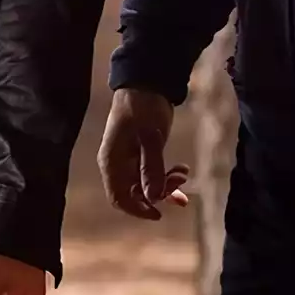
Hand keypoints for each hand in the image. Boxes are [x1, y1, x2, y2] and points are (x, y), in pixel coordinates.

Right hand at [98, 87, 190, 219]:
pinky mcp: (143, 153)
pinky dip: (168, 177)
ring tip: (183, 172)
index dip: (137, 209)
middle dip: (158, 193)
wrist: (147, 82)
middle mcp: (119, 163)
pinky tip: (182, 169)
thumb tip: (154, 198)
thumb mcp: (150, 136)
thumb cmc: (143, 107)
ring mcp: (131, 159)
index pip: (118, 197)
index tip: (159, 212)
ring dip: (166, 185)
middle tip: (179, 182)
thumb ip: (151, 167)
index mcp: (112, 160)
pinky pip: (153, 175)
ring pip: (147, 185)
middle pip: (136, 194)